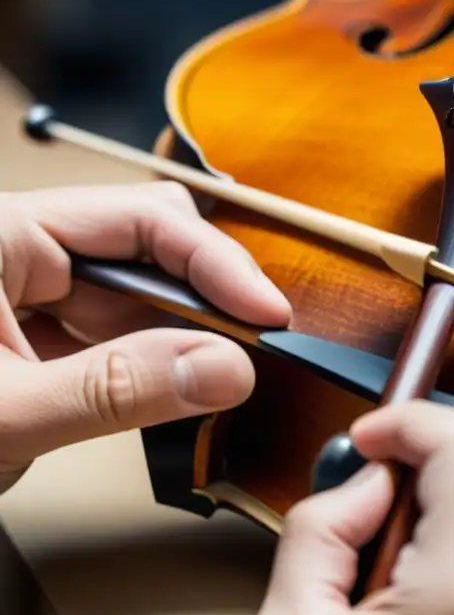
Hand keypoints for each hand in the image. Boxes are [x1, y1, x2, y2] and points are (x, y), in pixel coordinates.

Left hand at [0, 182, 291, 491]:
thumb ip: (114, 390)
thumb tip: (223, 368)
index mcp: (0, 238)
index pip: (142, 222)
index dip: (216, 263)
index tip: (266, 314)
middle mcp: (21, 257)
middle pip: (151, 253)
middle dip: (207, 300)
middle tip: (254, 349)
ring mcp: (30, 300)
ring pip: (139, 300)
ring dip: (186, 339)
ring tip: (219, 380)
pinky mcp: (36, 342)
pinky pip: (117, 340)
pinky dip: (155, 368)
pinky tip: (176, 392)